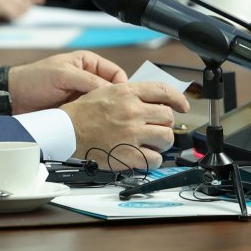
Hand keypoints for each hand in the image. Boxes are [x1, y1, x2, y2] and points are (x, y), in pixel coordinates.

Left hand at [7, 50, 127, 111]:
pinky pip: (92, 117)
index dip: (122, 87)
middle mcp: (88, 79)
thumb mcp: (62, 74)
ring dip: (105, 114)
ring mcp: (82, 97)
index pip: (117, 74)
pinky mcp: (76, 112)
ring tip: (106, 123)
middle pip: (112, 92)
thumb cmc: (34, 79)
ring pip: (103, 106)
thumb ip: (88, 80)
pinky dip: (95, 122)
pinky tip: (95, 128)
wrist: (13, 98)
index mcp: (89, 63)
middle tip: (118, 116)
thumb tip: (112, 91)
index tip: (124, 101)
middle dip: (115, 102)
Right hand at [63, 81, 191, 169]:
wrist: (67, 132)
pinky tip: (145, 156)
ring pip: (166, 138)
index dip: (178, 99)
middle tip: (157, 128)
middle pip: (168, 117)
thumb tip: (152, 99)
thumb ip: (131, 93)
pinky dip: (153, 159)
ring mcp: (132, 133)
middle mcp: (133, 111)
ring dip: (162, 142)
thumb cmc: (83, 113)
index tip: (183, 105)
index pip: (164, 91)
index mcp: (128, 93)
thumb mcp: (107, 91)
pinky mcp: (129, 154)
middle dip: (166, 124)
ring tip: (152, 143)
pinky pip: (155, 159)